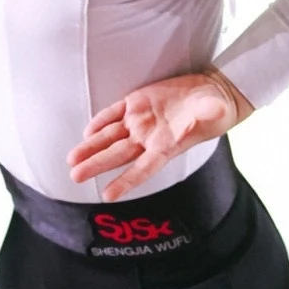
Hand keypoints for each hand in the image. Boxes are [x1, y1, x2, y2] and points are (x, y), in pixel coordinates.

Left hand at [68, 68, 253, 202]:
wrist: (212, 93)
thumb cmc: (217, 109)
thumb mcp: (217, 111)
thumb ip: (211, 113)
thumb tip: (215, 111)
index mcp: (167, 146)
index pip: (143, 168)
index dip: (126, 182)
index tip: (108, 196)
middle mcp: (149, 138)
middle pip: (118, 154)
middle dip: (96, 164)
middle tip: (75, 176)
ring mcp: (140, 121)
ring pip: (110, 136)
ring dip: (90, 147)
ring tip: (71, 159)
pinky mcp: (137, 103)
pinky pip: (113, 114)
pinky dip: (100, 121)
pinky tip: (87, 131)